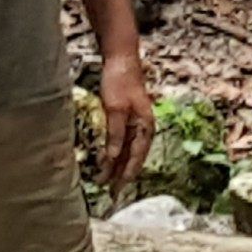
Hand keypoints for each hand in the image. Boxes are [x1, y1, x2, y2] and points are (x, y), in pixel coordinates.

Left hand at [100, 52, 156, 191]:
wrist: (121, 58)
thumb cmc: (120, 80)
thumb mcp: (115, 108)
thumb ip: (115, 133)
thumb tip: (112, 157)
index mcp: (145, 126)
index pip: (137, 157)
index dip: (127, 174)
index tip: (117, 189)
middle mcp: (143, 127)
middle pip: (133, 156)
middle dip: (121, 174)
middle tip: (110, 193)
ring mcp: (135, 122)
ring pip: (127, 150)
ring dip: (117, 165)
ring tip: (106, 181)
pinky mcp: (125, 117)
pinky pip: (121, 141)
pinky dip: (114, 152)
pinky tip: (106, 160)